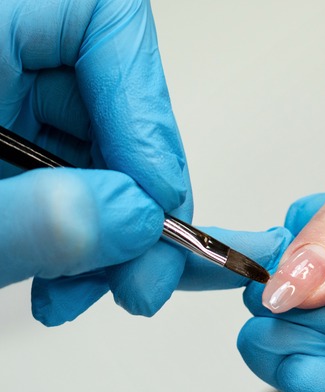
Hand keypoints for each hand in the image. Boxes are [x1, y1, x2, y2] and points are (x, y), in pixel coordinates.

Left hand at [1, 0, 191, 323]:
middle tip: (144, 269)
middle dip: (137, 196)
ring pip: (97, 149)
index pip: (101, 19)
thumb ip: (28, 218)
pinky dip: (81, 235)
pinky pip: (66, 177)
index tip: (152, 191)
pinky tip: (69, 279)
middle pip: (112, 99)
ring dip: (112, 230)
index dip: (146, 107)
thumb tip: (132, 219)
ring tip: (97, 289)